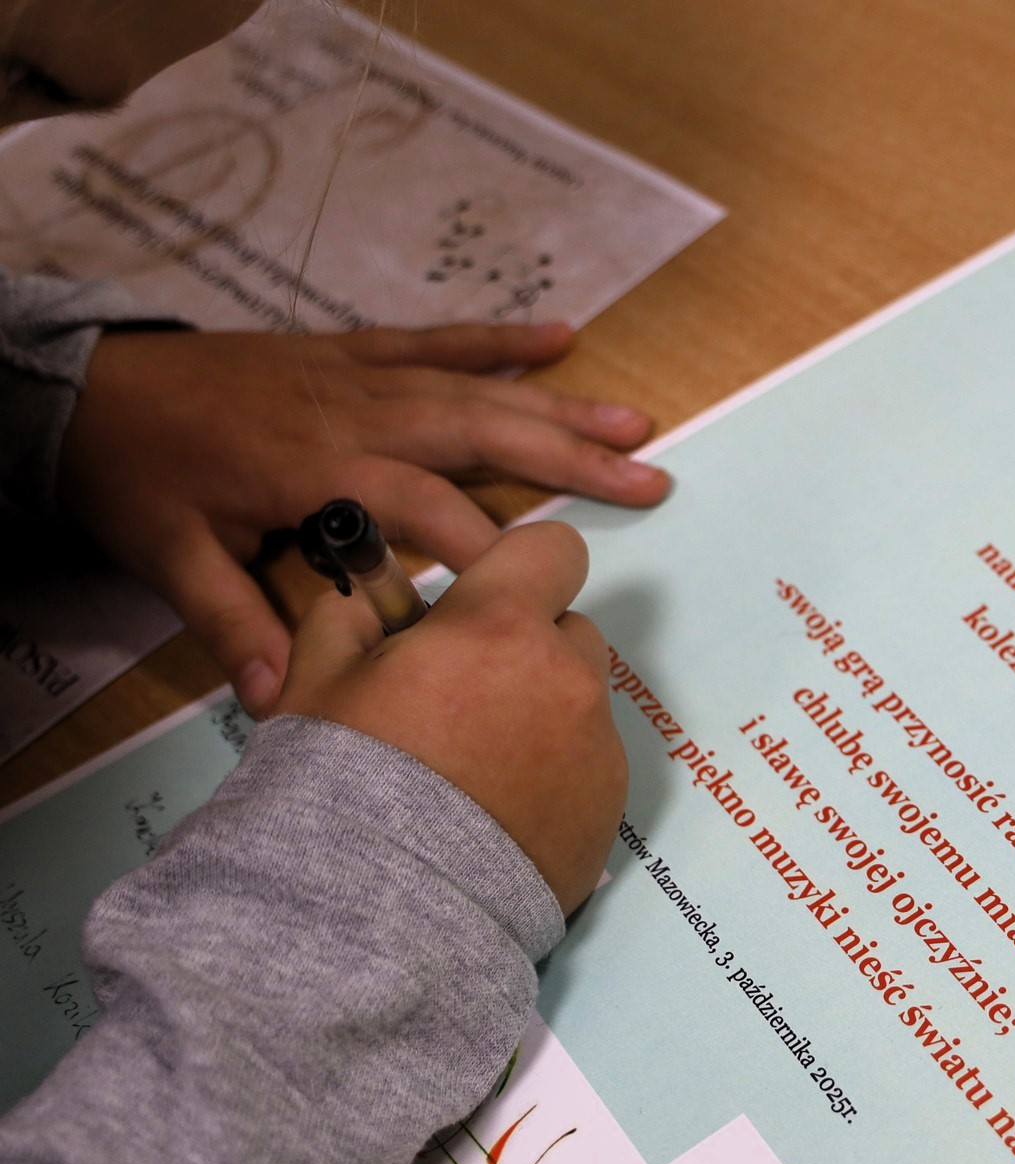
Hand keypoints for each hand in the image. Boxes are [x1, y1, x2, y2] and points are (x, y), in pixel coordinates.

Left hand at [57, 322, 664, 716]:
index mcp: (317, 467)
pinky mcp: (352, 352)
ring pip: (475, 389)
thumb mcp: (170, 557)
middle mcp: (356, 413)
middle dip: (570, 457)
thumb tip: (282, 700)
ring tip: (637, 422)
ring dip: (560, 405)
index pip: (421, 508)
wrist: (87, 387)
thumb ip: (233, 621)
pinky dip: (498, 339)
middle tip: (650, 478)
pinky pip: (436, 341)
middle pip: (479, 433)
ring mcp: (359, 375)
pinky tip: (560, 335)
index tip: (541, 584)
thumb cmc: (137, 477)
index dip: (482, 547)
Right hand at [273, 522, 625, 910]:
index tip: (484, 603)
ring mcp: (597, 747)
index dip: (518, 569)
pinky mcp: (610, 808)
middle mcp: (566, 677)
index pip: (551, 549)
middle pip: (568, 630)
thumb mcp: (315, 682)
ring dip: (543, 714)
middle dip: (525, 649)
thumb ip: (352, 616)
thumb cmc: (340, 786)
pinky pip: (591, 767)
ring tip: (475, 771)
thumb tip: (378, 600)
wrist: (381, 912)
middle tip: (462, 701)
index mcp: (499, 627)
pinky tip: (497, 816)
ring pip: (581, 702)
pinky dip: (556, 778)